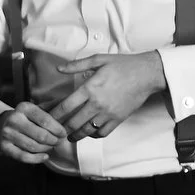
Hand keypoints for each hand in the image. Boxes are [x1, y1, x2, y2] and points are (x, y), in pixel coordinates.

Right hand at [0, 102, 67, 163]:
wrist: (1, 125)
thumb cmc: (25, 118)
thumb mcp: (35, 109)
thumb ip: (51, 108)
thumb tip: (68, 104)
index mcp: (24, 108)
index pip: (45, 120)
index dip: (58, 129)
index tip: (64, 133)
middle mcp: (14, 119)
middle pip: (41, 135)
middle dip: (54, 140)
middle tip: (59, 142)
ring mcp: (8, 133)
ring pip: (34, 146)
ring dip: (47, 149)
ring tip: (51, 147)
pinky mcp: (4, 147)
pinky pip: (24, 157)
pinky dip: (37, 159)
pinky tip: (45, 156)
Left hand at [49, 52, 166, 141]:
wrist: (147, 74)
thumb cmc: (123, 65)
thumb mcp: (98, 59)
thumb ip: (77, 65)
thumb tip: (59, 68)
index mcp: (90, 88)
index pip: (66, 106)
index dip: (54, 115)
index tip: (47, 118)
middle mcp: (97, 103)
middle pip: (74, 123)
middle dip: (62, 129)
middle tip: (55, 130)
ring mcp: (108, 113)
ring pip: (87, 131)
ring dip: (76, 135)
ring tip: (70, 135)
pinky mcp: (118, 119)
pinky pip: (102, 133)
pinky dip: (93, 135)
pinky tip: (89, 131)